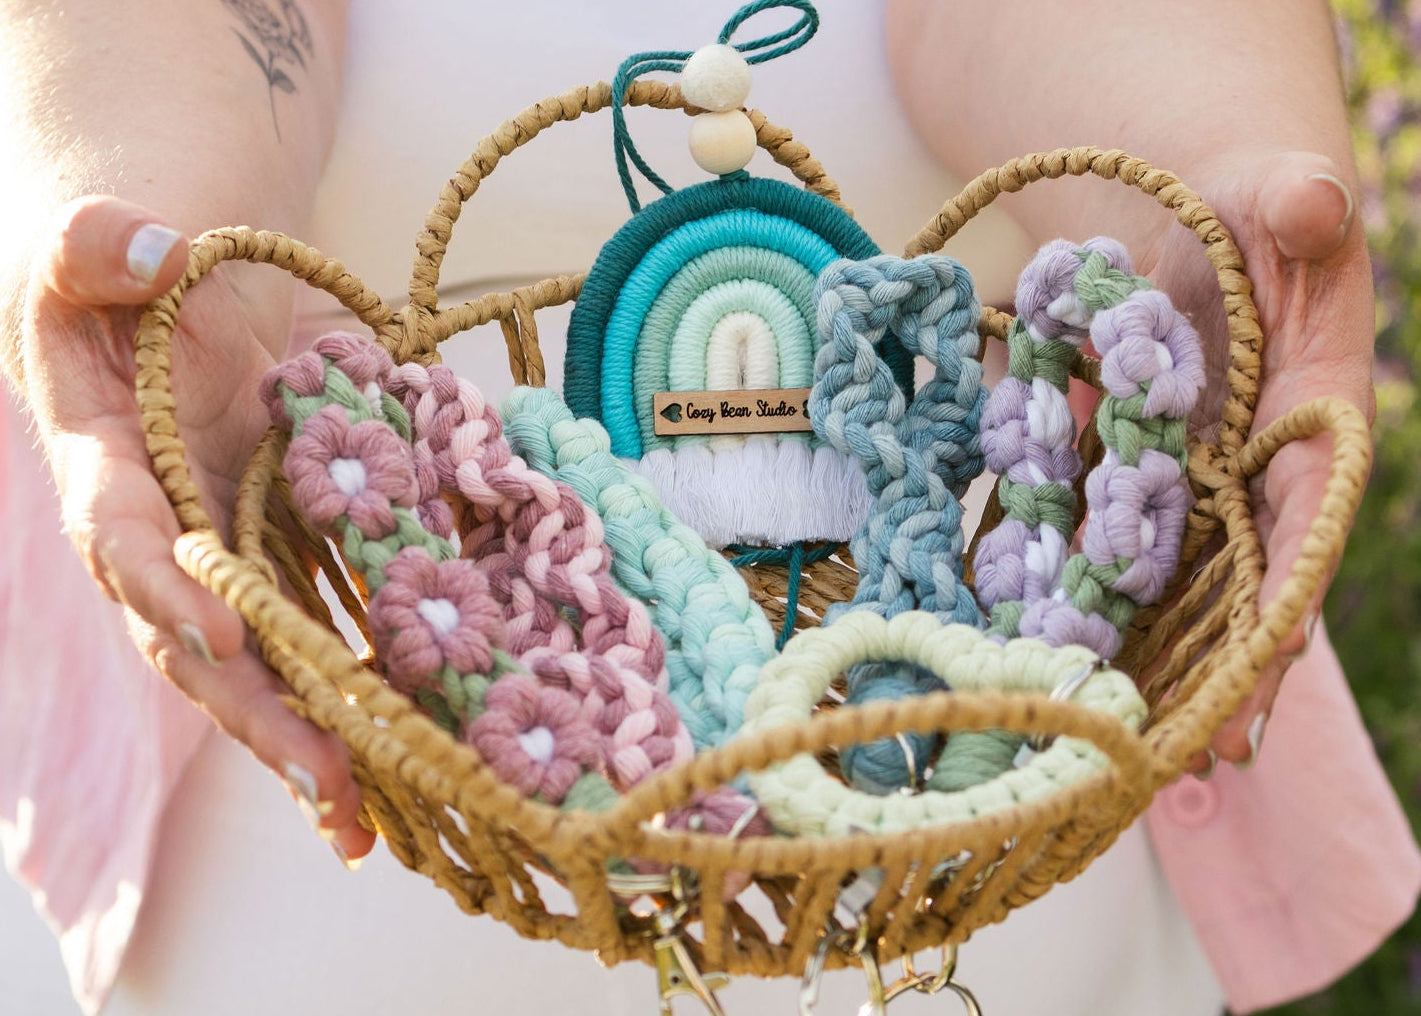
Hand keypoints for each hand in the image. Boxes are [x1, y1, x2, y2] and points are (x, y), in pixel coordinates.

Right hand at [20, 195, 374, 862]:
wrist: (173, 298)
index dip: (169, 591)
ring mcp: (235, 552)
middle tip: (327, 785)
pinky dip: (367, 685)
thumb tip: (146, 249)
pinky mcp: (297, 546)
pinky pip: (330, 623)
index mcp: (107, 470)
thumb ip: (95, 249)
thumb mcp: (88, 253)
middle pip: (205, 643)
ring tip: (367, 819)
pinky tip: (414, 752)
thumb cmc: (118, 280)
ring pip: (272, 661)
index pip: (125, 539)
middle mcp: (169, 536)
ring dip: (318, 737)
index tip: (226, 636)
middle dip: (263, 714)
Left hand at [1141, 151, 1373, 767]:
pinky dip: (1085, 597)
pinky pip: (1108, 543)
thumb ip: (1297, 205)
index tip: (1261, 669)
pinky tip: (1047, 655)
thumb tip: (1316, 202)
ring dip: (1156, 659)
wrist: (1198, 213)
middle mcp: (1258, 469)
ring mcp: (1196, 481)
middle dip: (1221, 668)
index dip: (1289, 595)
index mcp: (1314, 418)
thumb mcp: (1277, 193)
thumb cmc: (1253, 206)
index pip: (1307, 518)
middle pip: (1245, 582)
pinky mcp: (1136, 476)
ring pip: (1179, 583)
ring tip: (1127, 742)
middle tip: (1193, 754)